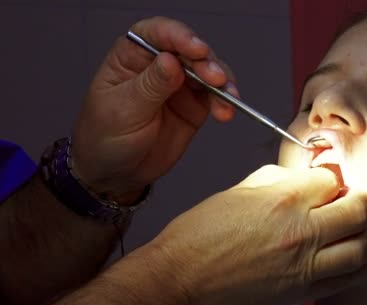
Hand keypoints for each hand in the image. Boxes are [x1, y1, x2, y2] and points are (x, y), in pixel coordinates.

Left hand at [71, 17, 238, 202]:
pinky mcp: (195, 106)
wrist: (116, 174)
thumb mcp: (123, 110)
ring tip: (227, 98)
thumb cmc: (105, 137)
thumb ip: (150, 86)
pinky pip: (215, 97)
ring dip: (222, 82)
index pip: (156, 33)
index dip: (178, 36)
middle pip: (189, 50)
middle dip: (206, 62)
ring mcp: (180, 85)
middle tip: (215, 79)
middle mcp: (159, 65)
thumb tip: (171, 61)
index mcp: (132, 57)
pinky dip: (225, 102)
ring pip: (208, 71)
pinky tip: (226, 111)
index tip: (195, 49)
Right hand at [148, 165, 366, 304]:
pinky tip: (358, 254)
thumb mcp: (238, 191)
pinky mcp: (303, 292)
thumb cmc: (199, 237)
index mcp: (283, 200)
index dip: (332, 178)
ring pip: (364, 246)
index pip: (332, 179)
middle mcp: (301, 232)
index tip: (328, 183)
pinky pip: (350, 277)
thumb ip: (277, 179)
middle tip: (354, 200)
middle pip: (359, 209)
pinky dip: (363, 263)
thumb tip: (303, 177)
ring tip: (361, 227)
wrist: (181, 281)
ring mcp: (305, 265)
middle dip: (361, 200)